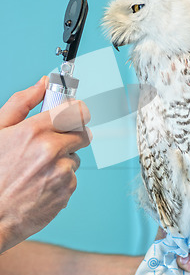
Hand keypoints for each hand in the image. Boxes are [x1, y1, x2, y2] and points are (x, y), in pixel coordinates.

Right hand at [0, 77, 91, 252]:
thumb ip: (21, 103)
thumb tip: (41, 84)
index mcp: (34, 131)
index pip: (76, 111)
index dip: (77, 111)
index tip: (75, 113)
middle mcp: (51, 150)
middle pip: (83, 133)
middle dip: (72, 135)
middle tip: (55, 142)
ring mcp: (61, 172)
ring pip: (75, 157)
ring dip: (63, 160)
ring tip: (37, 169)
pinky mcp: (67, 190)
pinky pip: (72, 178)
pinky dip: (61, 180)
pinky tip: (40, 184)